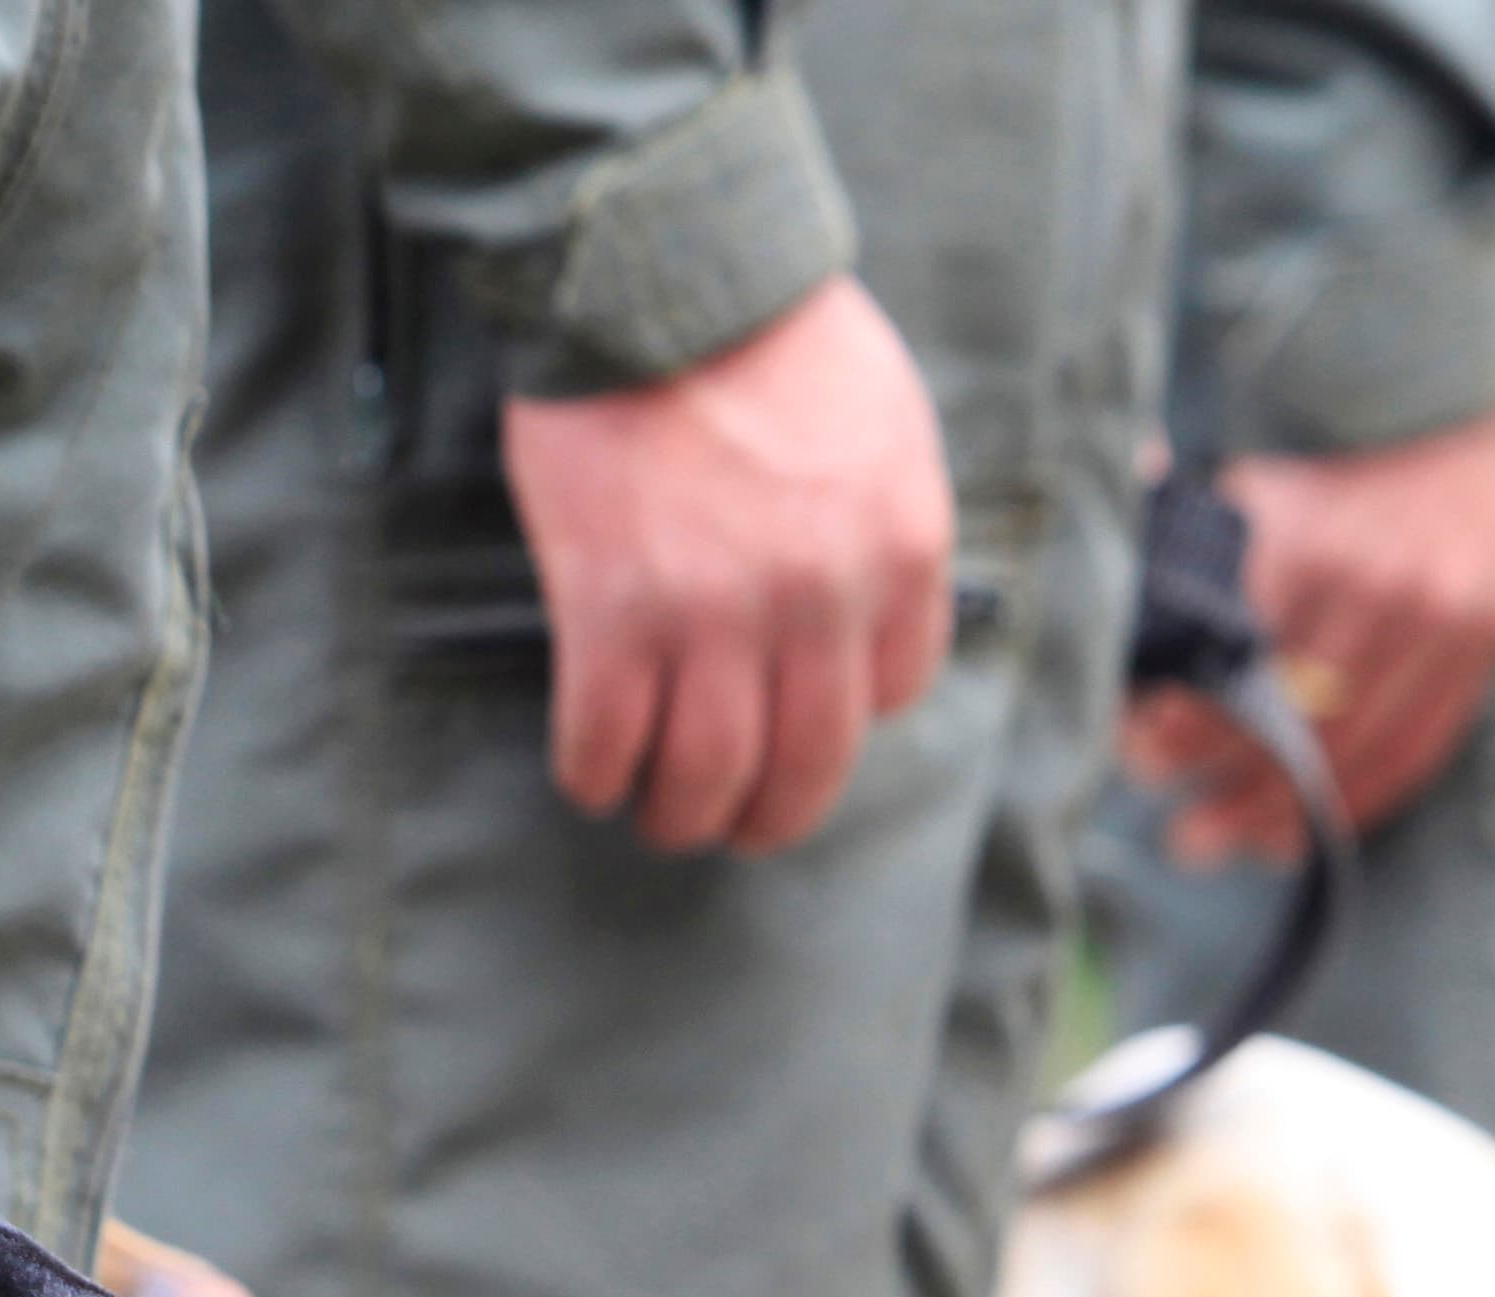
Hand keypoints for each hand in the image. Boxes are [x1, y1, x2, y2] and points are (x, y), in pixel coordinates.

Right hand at [501, 276, 953, 855]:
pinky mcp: (614, 610)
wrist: (657, 271)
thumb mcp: (886, 422)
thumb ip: (886, 525)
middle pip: (806, 764)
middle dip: (769, 817)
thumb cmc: (767, 331)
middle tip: (734, 828)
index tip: (799, 728)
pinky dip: (597, 774)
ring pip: (704, 773)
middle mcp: (822, 598)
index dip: (841, 723)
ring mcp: (714, 612)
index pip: (893, 695)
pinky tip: (592, 774)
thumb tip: (867, 625)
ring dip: (679, 815)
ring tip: (658, 815)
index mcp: (902, 548)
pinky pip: (605, 738)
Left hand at [1121, 410, 1494, 865]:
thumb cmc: (1317, 486)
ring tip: (1229, 847)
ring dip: (1286, 814)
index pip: (1234, 669)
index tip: (1142, 758)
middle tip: (1181, 839)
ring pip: (1359, 747)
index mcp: (1306, 543)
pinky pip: (1420, 747)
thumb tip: (1098, 605)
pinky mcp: (1492, 636)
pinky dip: (1358, 802)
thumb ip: (1172, 560)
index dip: (1189, 729)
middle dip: (1232, 792)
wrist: (1446, 429)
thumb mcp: (1241, 499)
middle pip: (1299, 722)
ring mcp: (1449, 612)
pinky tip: (1299, 835)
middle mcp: (1383, 580)